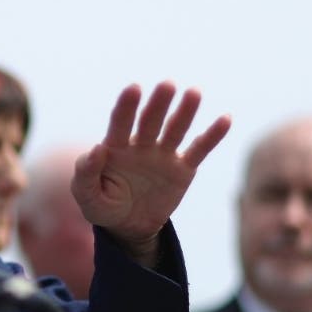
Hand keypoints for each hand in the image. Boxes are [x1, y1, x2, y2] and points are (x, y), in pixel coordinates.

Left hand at [71, 82, 230, 265]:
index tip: (133, 88)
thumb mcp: (86, 196)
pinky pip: (199, 150)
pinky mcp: (183, 169)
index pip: (119, 123)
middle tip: (167, 85)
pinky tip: (225, 118)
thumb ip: (86, 173)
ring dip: (185, 112)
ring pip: (175, 129)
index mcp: (114, 148)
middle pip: (150, 121)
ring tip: (194, 93)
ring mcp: (163, 155)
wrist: (127, 226)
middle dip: (158, 104)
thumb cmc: (102, 205)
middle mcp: (140, 145)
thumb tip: (97, 148)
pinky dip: (212, 136)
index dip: (126, 106)